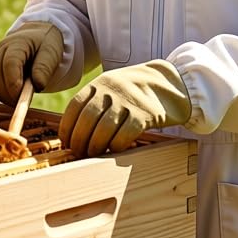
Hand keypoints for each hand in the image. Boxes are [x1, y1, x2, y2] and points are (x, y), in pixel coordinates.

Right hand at [0, 21, 64, 106]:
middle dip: (8, 92)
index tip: (22, 96)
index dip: (13, 82)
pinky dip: (0, 95)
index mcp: (17, 42)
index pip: (9, 63)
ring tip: (21, 99)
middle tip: (24, 102)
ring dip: (4, 95)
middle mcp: (0, 49)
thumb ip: (44, 68)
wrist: (36, 39)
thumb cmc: (44, 46)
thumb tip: (38, 85)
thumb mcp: (51, 53)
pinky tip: (13, 96)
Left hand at [59, 60, 190, 156]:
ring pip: (104, 128)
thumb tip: (74, 130)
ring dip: (95, 145)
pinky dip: (116, 144)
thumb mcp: (112, 86)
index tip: (66, 141)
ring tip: (92, 154)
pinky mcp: (145, 114)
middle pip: (87, 119)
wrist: (171, 83)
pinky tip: (114, 150)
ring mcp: (129, 101)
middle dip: (79, 140)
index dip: (67, 126)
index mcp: (100, 83)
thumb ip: (94, 100)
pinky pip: (126, 133)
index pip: (75, 106)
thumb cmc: (136, 90)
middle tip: (78, 152)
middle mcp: (112, 90)